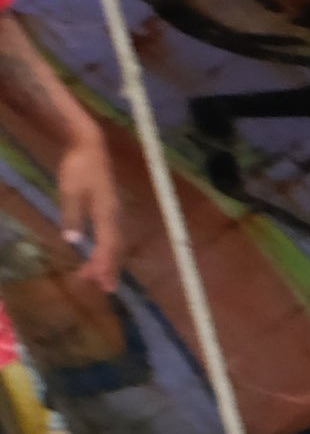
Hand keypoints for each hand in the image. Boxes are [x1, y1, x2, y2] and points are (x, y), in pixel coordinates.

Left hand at [52, 136, 115, 295]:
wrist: (90, 146)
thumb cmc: (79, 167)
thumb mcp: (70, 190)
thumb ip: (71, 215)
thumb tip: (72, 240)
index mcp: (106, 213)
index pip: (107, 245)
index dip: (103, 264)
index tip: (99, 281)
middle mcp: (114, 216)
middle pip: (115, 248)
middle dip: (109, 268)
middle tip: (104, 288)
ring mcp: (114, 212)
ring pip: (115, 243)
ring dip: (109, 260)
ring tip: (99, 276)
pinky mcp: (111, 208)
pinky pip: (112, 235)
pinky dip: (108, 249)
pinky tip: (101, 254)